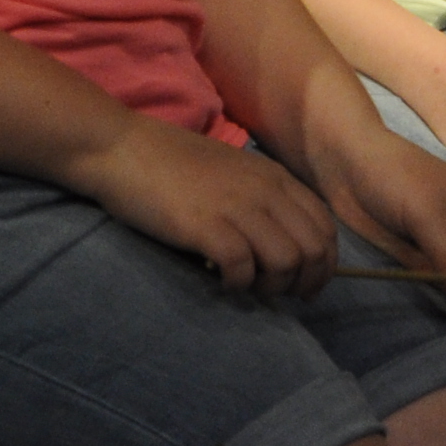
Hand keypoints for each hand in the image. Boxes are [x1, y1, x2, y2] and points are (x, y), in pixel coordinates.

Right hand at [83, 117, 336, 299]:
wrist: (121, 148)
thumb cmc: (171, 162)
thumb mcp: (233, 171)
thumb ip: (260, 198)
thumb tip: (278, 241)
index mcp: (275, 178)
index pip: (324, 227)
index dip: (324, 264)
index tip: (306, 285)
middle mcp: (265, 191)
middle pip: (314, 249)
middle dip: (305, 282)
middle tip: (282, 297)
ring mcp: (237, 208)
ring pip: (287, 262)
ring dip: (272, 286)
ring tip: (248, 287)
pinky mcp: (206, 226)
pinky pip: (243, 268)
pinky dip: (237, 284)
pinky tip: (220, 281)